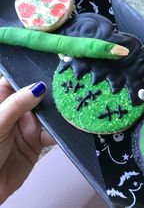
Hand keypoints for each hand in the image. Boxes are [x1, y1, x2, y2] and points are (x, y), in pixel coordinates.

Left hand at [0, 77, 54, 203]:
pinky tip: (60, 132)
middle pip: (37, 96)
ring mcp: (27, 126)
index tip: (48, 71)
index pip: (17, 81)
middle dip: (50, 94)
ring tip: (66, 111)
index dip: (31, 75)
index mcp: (2, 101)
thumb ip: (16, 104)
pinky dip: (58, 132)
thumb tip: (38, 87)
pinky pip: (51, 133)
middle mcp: (16, 112)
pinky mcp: (37, 141)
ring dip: (56, 114)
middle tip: (64, 90)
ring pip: (47, 114)